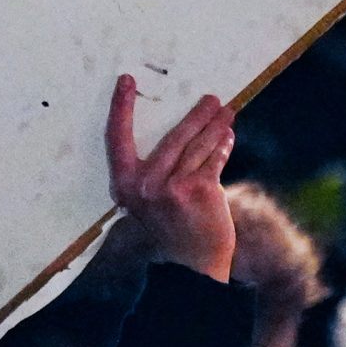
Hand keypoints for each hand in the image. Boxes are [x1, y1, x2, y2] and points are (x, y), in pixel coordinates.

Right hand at [105, 75, 235, 281]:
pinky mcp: (199, 190)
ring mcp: (172, 187)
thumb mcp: (149, 201)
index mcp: (126, 184)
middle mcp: (146, 184)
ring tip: (226, 112)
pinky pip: (213, 159)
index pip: (118, 137)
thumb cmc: (171, 228)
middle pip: (173, 137)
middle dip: (196, 115)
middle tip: (211, 98)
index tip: (126, 81)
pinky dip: (223, 146)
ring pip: (197, 145)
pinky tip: (227, 136)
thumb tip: (182, 132)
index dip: (121, 108)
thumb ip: (156, 172)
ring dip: (215, 126)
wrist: (191, 265)